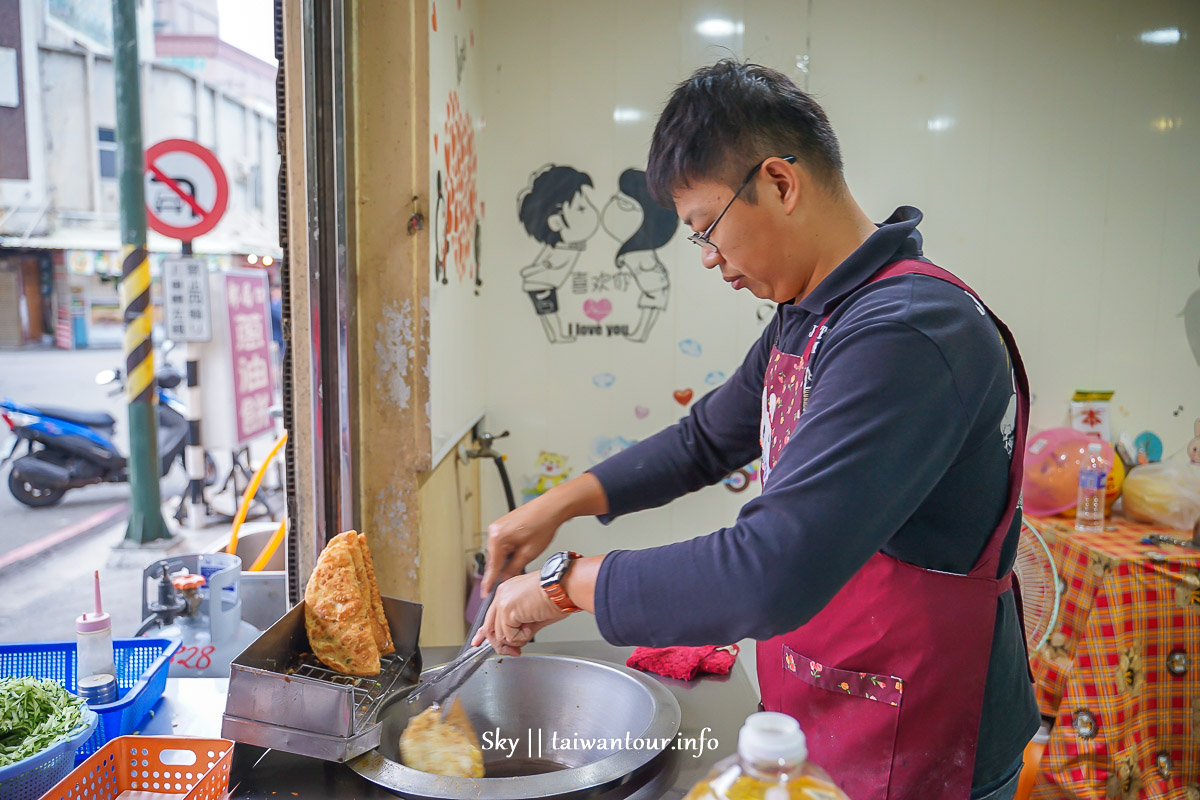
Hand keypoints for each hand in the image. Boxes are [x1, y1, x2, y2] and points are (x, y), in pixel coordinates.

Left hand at [471, 572, 566, 655]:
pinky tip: (532, 625)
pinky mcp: (508, 610)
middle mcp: (502, 594)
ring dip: (517, 640)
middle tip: (514, 652)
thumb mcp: (534, 614)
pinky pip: (509, 636)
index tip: (479, 642)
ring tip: (531, 628)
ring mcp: (503, 602)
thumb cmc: (557, 596)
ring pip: (500, 635)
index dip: (485, 633)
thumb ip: (518, 626)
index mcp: (508, 592)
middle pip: (490, 628)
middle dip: (500, 645)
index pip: (490, 616)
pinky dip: (522, 638)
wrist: (565, 586)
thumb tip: (511, 642)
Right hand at [481, 473, 608, 593]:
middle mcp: (494, 531)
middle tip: (511, 579)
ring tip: (522, 559)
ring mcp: (497, 527)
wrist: (551, 507)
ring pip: (498, 552)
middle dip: (502, 569)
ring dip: (506, 559)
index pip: (492, 567)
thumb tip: (506, 579)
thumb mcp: (529, 553)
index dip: (490, 582)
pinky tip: (520, 551)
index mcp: (498, 538)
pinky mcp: (502, 525)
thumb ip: (514, 568)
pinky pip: (501, 544)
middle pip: (494, 559)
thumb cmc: (543, 524)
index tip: (486, 594)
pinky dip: (508, 551)